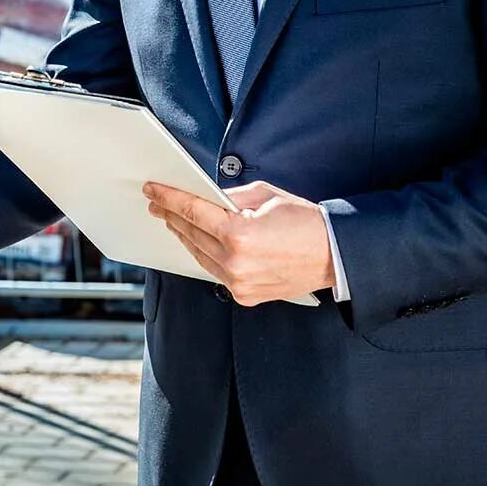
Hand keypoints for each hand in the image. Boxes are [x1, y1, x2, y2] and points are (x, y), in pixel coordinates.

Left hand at [144, 179, 334, 306]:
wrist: (334, 255)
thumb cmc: (305, 222)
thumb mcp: (265, 196)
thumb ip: (230, 198)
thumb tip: (207, 197)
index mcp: (239, 234)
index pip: (192, 211)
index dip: (168, 197)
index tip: (152, 189)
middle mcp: (235, 263)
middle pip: (190, 233)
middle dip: (171, 215)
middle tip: (156, 202)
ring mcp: (239, 283)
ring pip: (199, 254)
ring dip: (184, 235)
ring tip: (171, 219)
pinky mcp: (244, 295)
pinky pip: (214, 271)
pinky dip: (204, 254)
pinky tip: (196, 241)